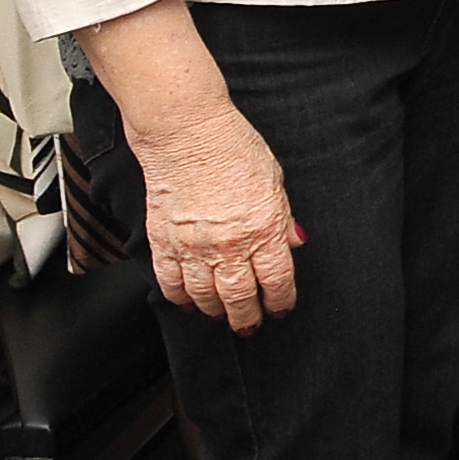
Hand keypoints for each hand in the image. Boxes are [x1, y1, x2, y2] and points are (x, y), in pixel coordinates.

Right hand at [130, 95, 297, 332]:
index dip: (280, 301)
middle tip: (251, 326)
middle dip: (247, 317)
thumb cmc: (234, 149)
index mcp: (263, 229)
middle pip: (240, 297)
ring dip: (215, 312)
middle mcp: (227, 245)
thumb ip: (283, 218)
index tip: (281, 310)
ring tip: (222, 317)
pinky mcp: (163, 242)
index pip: (277, 280)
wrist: (187, 133)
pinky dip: (179, 298)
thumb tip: (295, 244)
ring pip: (204, 297)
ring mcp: (192, 247)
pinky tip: (188, 303)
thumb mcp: (275, 181)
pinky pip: (170, 283)